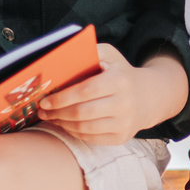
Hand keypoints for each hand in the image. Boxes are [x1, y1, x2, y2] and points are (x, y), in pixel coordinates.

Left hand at [36, 43, 186, 144]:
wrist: (146, 97)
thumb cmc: (119, 73)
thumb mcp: (109, 56)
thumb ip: (88, 52)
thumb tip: (61, 57)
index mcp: (119, 81)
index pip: (85, 91)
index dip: (62, 98)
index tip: (45, 100)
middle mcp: (124, 104)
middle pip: (82, 113)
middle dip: (57, 113)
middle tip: (43, 111)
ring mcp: (123, 123)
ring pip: (84, 128)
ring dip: (62, 123)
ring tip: (51, 117)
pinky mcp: (121, 137)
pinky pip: (90, 138)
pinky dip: (73, 132)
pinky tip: (65, 124)